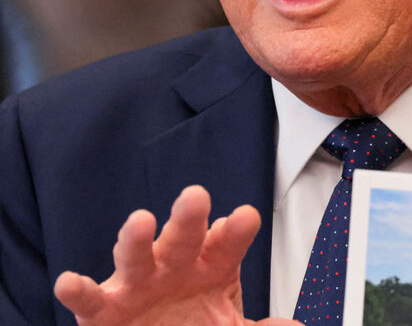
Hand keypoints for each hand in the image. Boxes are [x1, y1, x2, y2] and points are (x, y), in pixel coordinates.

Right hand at [54, 185, 299, 325]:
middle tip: (196, 196)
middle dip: (189, 218)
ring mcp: (138, 284)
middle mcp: (175, 266)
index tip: (245, 218)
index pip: (228, 243)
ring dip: (136, 239)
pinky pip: (90, 299)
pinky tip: (69, 281)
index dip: (236, 231)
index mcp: (212, 265)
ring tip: (140, 221)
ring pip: (136, 255)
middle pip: (184, 237)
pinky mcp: (104, 310)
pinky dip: (78, 290)